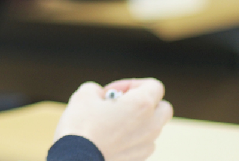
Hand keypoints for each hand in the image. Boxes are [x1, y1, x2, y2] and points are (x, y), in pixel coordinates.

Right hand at [54, 78, 172, 160]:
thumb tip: (101, 96)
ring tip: (112, 123)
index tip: (114, 92)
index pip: (154, 85)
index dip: (133, 84)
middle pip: (163, 107)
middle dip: (146, 102)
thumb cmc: (81, 126)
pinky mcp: (139, 159)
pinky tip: (111, 139)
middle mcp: (151, 125)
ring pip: (153, 127)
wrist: (75, 159)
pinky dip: (132, 138)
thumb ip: (98, 89)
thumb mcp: (84, 95)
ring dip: (138, 121)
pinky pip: (143, 144)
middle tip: (122, 104)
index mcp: (142, 104)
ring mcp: (147, 145)